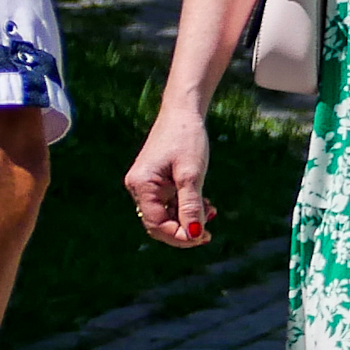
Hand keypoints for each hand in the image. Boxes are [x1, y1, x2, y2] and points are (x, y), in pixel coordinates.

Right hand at [125, 107, 213, 246]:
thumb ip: (191, 204)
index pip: (156, 224)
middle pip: (158, 223)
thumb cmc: (187, 138)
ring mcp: (145, 184)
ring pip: (164, 214)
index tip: (203, 238)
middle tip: (208, 234)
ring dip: (186, 219)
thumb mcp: (192, 174)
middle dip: (183, 230)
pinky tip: (205, 205)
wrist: (183, 111)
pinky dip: (185, 207)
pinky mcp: (155, 180)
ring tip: (211, 212)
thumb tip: (194, 234)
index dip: (178, 236)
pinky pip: (167, 203)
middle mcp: (138, 187)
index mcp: (141, 185)